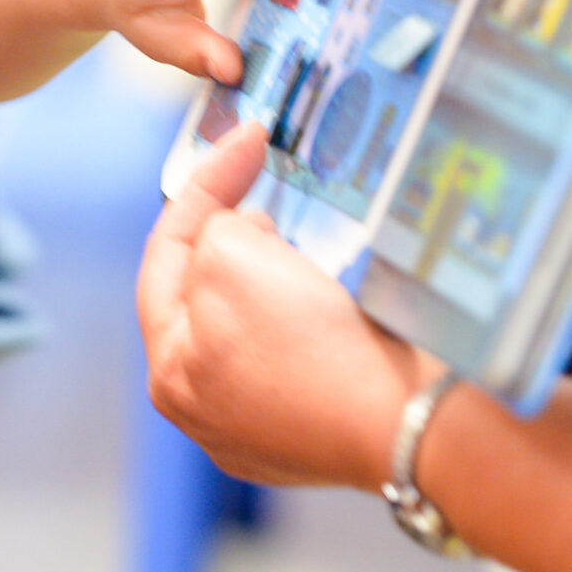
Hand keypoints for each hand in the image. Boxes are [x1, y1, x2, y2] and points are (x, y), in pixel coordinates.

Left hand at [136, 123, 424, 488]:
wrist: (405, 426)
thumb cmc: (310, 349)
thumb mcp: (231, 257)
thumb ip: (214, 233)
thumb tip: (241, 238)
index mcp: (170, 370)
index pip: (166, 255)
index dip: (204, 186)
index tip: (246, 141)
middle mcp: (205, 408)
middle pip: (207, 295)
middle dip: (233, 236)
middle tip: (268, 192)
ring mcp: (262, 427)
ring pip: (258, 325)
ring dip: (275, 278)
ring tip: (302, 250)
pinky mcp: (319, 430)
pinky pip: (304, 355)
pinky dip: (313, 318)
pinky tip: (333, 303)